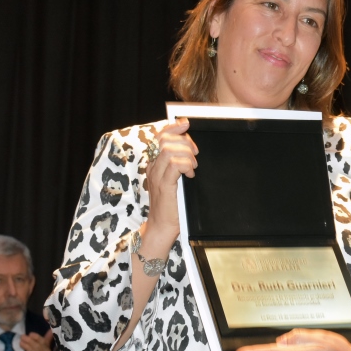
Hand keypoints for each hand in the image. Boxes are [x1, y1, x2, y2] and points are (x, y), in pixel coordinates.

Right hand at [144, 118, 198, 250]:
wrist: (162, 226)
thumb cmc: (172, 205)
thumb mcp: (175, 181)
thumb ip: (179, 166)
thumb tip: (192, 150)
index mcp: (155, 164)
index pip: (160, 137)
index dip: (173, 127)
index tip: (186, 124)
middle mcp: (153, 167)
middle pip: (166, 140)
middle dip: (186, 142)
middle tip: (196, 154)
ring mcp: (157, 175)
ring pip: (170, 150)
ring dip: (187, 155)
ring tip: (193, 167)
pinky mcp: (164, 185)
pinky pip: (175, 165)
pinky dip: (186, 166)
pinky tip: (190, 174)